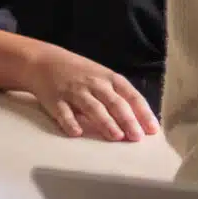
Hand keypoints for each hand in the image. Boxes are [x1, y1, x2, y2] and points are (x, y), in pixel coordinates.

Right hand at [21, 45, 158, 142]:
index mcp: (109, 79)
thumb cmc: (80, 73)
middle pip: (114, 103)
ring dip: (105, 122)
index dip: (143, 112)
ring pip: (93, 108)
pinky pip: (64, 113)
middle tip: (137, 137)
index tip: (152, 129)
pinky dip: (70, 123)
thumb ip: (118, 96)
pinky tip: (77, 133)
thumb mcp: (102, 77)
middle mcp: (95, 84)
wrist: (44, 61)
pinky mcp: (56, 100)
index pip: (131, 95)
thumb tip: (139, 120)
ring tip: (116, 136)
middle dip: (127, 120)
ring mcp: (75, 92)